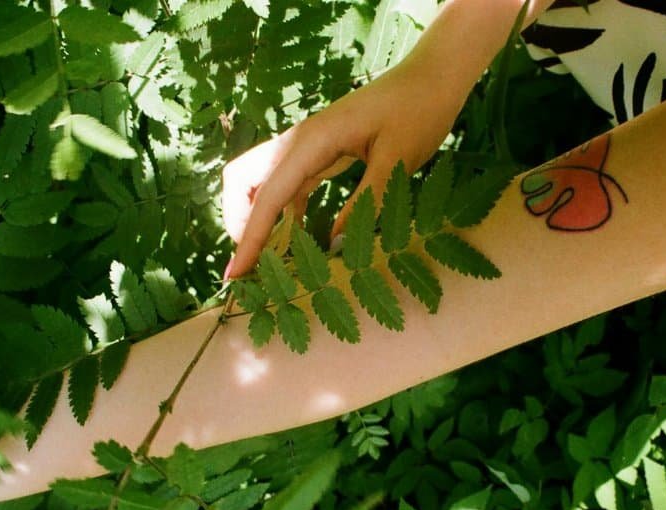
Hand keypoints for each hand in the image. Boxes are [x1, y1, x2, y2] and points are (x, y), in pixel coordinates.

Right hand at [222, 58, 470, 278]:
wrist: (431, 78)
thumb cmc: (418, 113)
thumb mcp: (397, 161)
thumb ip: (366, 203)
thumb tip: (335, 246)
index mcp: (312, 142)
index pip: (268, 197)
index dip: (250, 238)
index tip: (234, 275)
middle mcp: (299, 142)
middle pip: (242, 180)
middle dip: (238, 221)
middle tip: (252, 262)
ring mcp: (307, 146)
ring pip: (261, 182)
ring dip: (256, 217)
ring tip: (267, 260)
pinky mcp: (320, 152)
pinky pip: (287, 184)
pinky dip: (282, 211)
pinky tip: (295, 238)